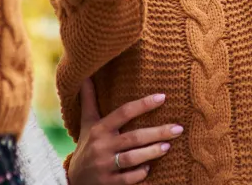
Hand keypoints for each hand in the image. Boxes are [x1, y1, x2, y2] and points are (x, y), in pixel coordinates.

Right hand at [67, 79, 182, 184]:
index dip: (143, 104)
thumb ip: (89, 100)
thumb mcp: (86, 123)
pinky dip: (140, 174)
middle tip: (178, 128)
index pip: (123, 112)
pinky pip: (128, 179)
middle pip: (133, 137)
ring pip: (132, 158)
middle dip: (157, 133)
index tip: (162, 97)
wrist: (73, 180)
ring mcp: (104, 166)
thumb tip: (85, 76)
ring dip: (151, 153)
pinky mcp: (108, 183)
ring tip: (168, 146)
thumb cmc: (86, 146)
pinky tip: (149, 168)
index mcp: (99, 129)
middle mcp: (101, 146)